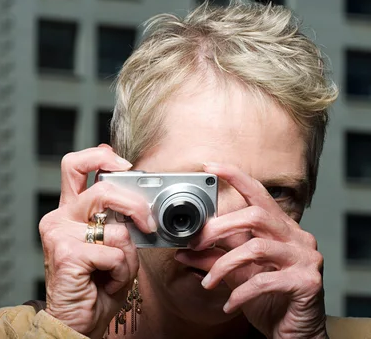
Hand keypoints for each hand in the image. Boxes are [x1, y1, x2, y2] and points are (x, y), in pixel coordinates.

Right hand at [38, 145, 155, 338]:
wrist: (77, 322)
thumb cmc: (95, 285)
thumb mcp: (111, 246)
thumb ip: (118, 221)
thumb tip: (141, 203)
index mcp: (69, 211)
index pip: (76, 166)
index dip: (101, 156)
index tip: (125, 165)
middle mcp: (60, 218)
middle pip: (101, 188)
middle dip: (134, 204)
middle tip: (147, 221)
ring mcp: (59, 234)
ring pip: (114, 227)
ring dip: (127, 253)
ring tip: (117, 269)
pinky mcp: (67, 253)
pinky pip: (113, 253)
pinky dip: (120, 271)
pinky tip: (106, 282)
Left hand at [183, 163, 326, 337]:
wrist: (296, 332)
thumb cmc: (268, 298)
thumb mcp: (237, 274)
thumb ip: (212, 259)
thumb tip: (182, 252)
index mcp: (281, 228)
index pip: (258, 193)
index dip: (235, 177)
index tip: (209, 166)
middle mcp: (297, 237)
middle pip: (254, 216)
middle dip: (219, 228)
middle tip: (195, 244)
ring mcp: (305, 258)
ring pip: (256, 248)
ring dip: (223, 265)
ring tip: (208, 283)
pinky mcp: (307, 282)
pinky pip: (264, 280)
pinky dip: (240, 292)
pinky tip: (228, 304)